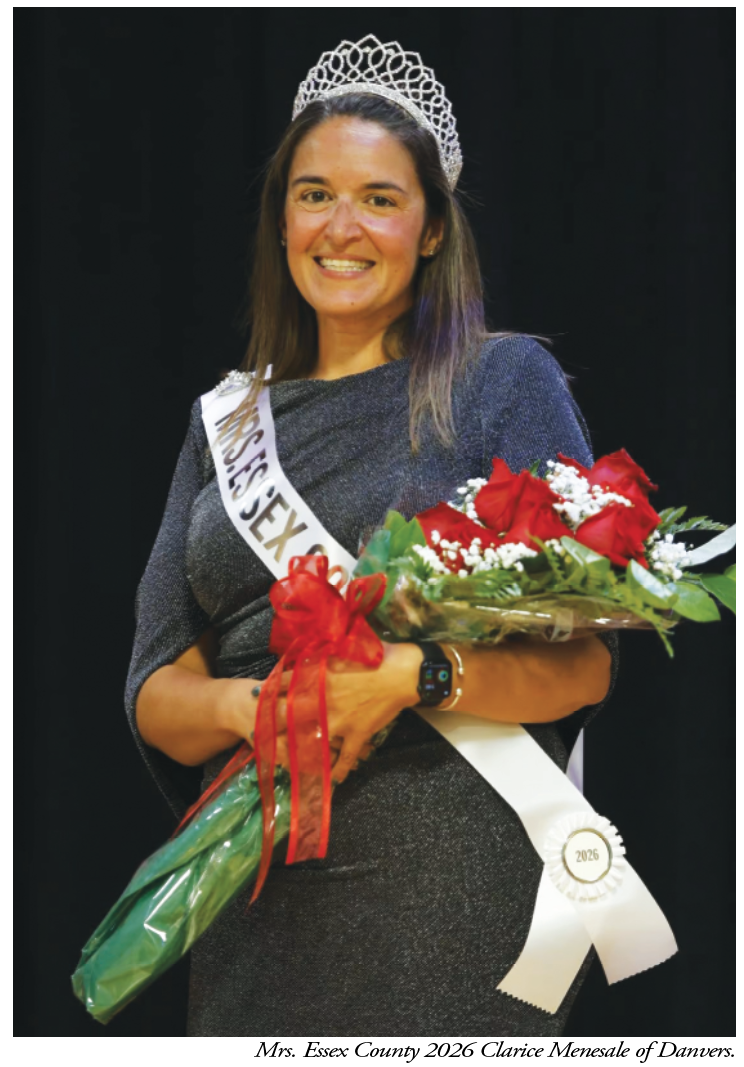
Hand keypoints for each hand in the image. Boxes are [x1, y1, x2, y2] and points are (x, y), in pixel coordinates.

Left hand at [274, 642, 421, 783]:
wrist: (404, 674)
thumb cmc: (376, 656)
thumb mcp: (345, 649)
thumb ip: (324, 655)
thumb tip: (307, 655)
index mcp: (320, 678)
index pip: (287, 682)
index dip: (270, 690)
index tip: (257, 696)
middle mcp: (324, 702)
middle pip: (291, 716)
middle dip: (275, 724)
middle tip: (260, 733)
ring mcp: (340, 721)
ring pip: (313, 740)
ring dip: (299, 751)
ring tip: (284, 760)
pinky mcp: (358, 734)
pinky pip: (346, 757)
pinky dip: (339, 769)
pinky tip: (331, 779)